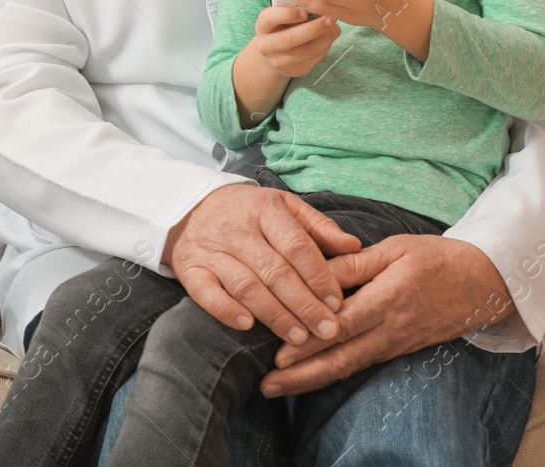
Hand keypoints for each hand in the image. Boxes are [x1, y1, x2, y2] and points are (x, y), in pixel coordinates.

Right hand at [164, 184, 362, 347]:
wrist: (191, 208)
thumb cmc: (249, 212)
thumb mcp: (284, 206)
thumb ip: (319, 227)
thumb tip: (353, 246)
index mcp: (264, 209)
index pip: (296, 246)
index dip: (318, 277)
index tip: (336, 303)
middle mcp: (237, 229)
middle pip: (275, 271)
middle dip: (304, 305)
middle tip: (327, 331)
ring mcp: (212, 250)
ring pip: (246, 286)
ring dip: (274, 315)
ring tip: (299, 337)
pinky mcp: (190, 269)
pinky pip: (206, 293)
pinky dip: (226, 310)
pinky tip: (247, 326)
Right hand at [252, 4, 340, 77]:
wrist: (275, 51)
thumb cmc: (283, 25)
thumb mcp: (283, 14)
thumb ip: (298, 8)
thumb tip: (321, 8)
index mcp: (263, 25)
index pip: (270, 18)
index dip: (288, 15)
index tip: (305, 12)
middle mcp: (266, 45)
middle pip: (289, 39)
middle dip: (313, 29)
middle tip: (329, 20)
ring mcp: (278, 61)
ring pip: (304, 52)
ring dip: (323, 40)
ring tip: (333, 28)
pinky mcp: (293, 71)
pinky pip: (312, 60)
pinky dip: (325, 48)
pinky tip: (329, 38)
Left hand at [257, 235, 515, 396]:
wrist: (482, 283)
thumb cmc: (435, 259)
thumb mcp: (394, 249)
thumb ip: (353, 263)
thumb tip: (314, 271)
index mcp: (389, 299)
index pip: (343, 327)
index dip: (311, 344)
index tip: (279, 355)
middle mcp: (391, 328)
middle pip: (342, 358)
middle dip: (302, 375)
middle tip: (267, 385)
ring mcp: (395, 343)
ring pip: (349, 367)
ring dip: (313, 380)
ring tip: (279, 387)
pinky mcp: (397, 349)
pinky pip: (361, 364)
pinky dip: (333, 374)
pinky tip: (310, 378)